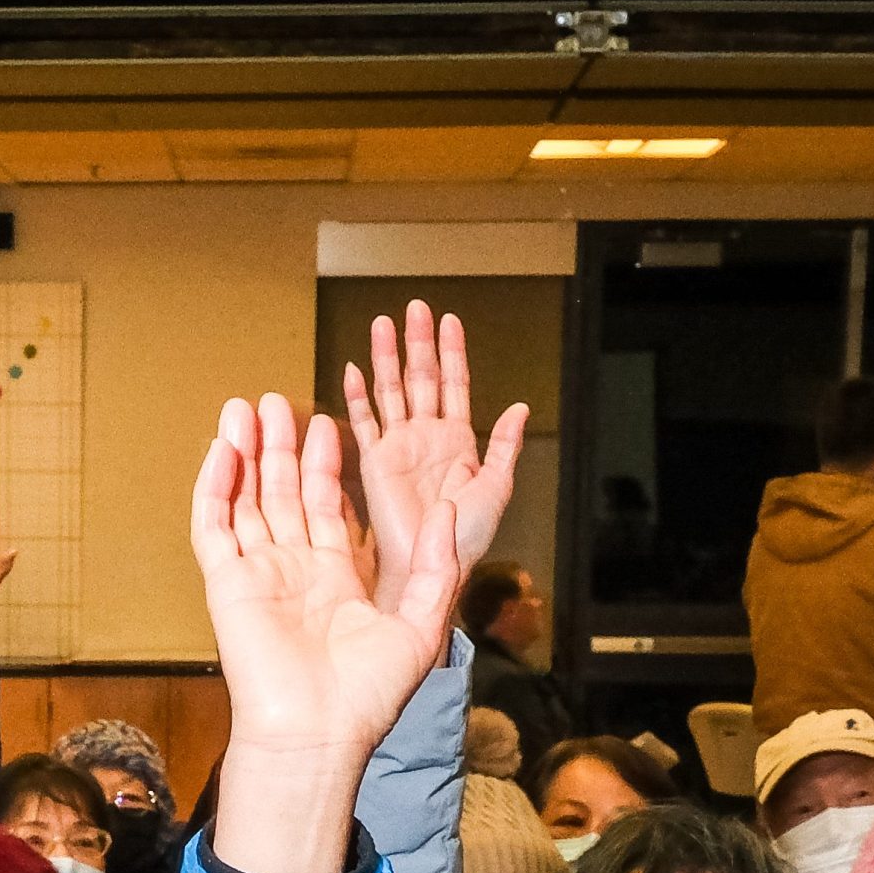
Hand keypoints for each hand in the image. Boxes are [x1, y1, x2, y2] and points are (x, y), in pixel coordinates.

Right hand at [195, 389, 469, 872]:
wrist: (318, 734)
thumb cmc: (368, 697)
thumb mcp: (422, 623)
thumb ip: (438, 564)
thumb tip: (447, 508)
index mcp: (335, 578)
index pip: (325, 506)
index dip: (325, 464)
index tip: (329, 422)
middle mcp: (293, 571)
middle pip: (281, 493)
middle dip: (280, 446)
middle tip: (278, 399)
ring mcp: (256, 575)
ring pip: (245, 501)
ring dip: (245, 454)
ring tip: (247, 405)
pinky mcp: (227, 585)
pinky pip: (214, 527)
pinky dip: (214, 486)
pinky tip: (224, 448)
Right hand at [339, 299, 529, 585]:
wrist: (430, 564)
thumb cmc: (464, 537)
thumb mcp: (497, 486)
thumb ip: (505, 445)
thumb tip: (519, 408)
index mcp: (457, 440)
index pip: (454, 383)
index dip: (452, 352)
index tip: (449, 320)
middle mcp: (426, 437)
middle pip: (421, 377)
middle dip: (418, 342)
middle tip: (415, 308)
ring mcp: (399, 447)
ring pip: (391, 391)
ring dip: (387, 358)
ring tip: (383, 325)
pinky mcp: (375, 462)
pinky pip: (365, 423)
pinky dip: (358, 397)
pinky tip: (354, 370)